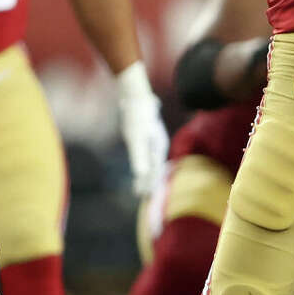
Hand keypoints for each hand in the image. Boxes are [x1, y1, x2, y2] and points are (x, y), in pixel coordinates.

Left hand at [114, 61, 167, 196]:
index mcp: (158, 147)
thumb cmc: (136, 116)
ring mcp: (152, 142)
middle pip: (155, 169)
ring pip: (151, 164)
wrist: (135, 96)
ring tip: (140, 191)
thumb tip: (141, 174)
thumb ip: (139, 155)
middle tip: (143, 198)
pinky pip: (146, 158)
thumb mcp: (135, 136)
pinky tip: (138, 173)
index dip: (152, 184)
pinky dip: (142, 168)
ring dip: (146, 178)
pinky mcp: (146, 139)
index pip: (155, 171)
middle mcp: (158, 146)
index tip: (146, 197)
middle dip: (150, 183)